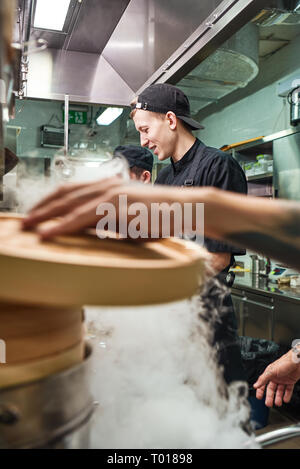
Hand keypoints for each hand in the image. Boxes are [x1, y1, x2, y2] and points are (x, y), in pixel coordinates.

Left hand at [22, 177, 194, 239]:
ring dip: (46, 216)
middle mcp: (107, 185)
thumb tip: (93, 231)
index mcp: (109, 185)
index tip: (37, 212)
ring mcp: (112, 194)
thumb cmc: (161, 214)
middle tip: (24, 221)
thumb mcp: (131, 214)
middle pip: (65, 193)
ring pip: (70, 204)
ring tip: (29, 227)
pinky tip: (50, 233)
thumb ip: (110, 219)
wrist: (186, 208)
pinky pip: (83, 217)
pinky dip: (63, 225)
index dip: (51, 200)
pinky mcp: (118, 207)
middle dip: (42, 207)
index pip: (72, 189)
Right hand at [253, 350, 299, 406]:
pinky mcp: (290, 381)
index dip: (260, 390)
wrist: (297, 361)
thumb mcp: (272, 371)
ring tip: (278, 403)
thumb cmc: (284, 362)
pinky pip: (288, 390)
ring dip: (278, 397)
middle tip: (268, 404)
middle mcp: (276, 377)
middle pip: (271, 389)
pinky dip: (287, 395)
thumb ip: (263, 379)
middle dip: (270, 397)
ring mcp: (283, 379)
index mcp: (270, 373)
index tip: (259, 397)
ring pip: (279, 391)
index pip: (263, 383)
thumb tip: (255, 385)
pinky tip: (285, 399)